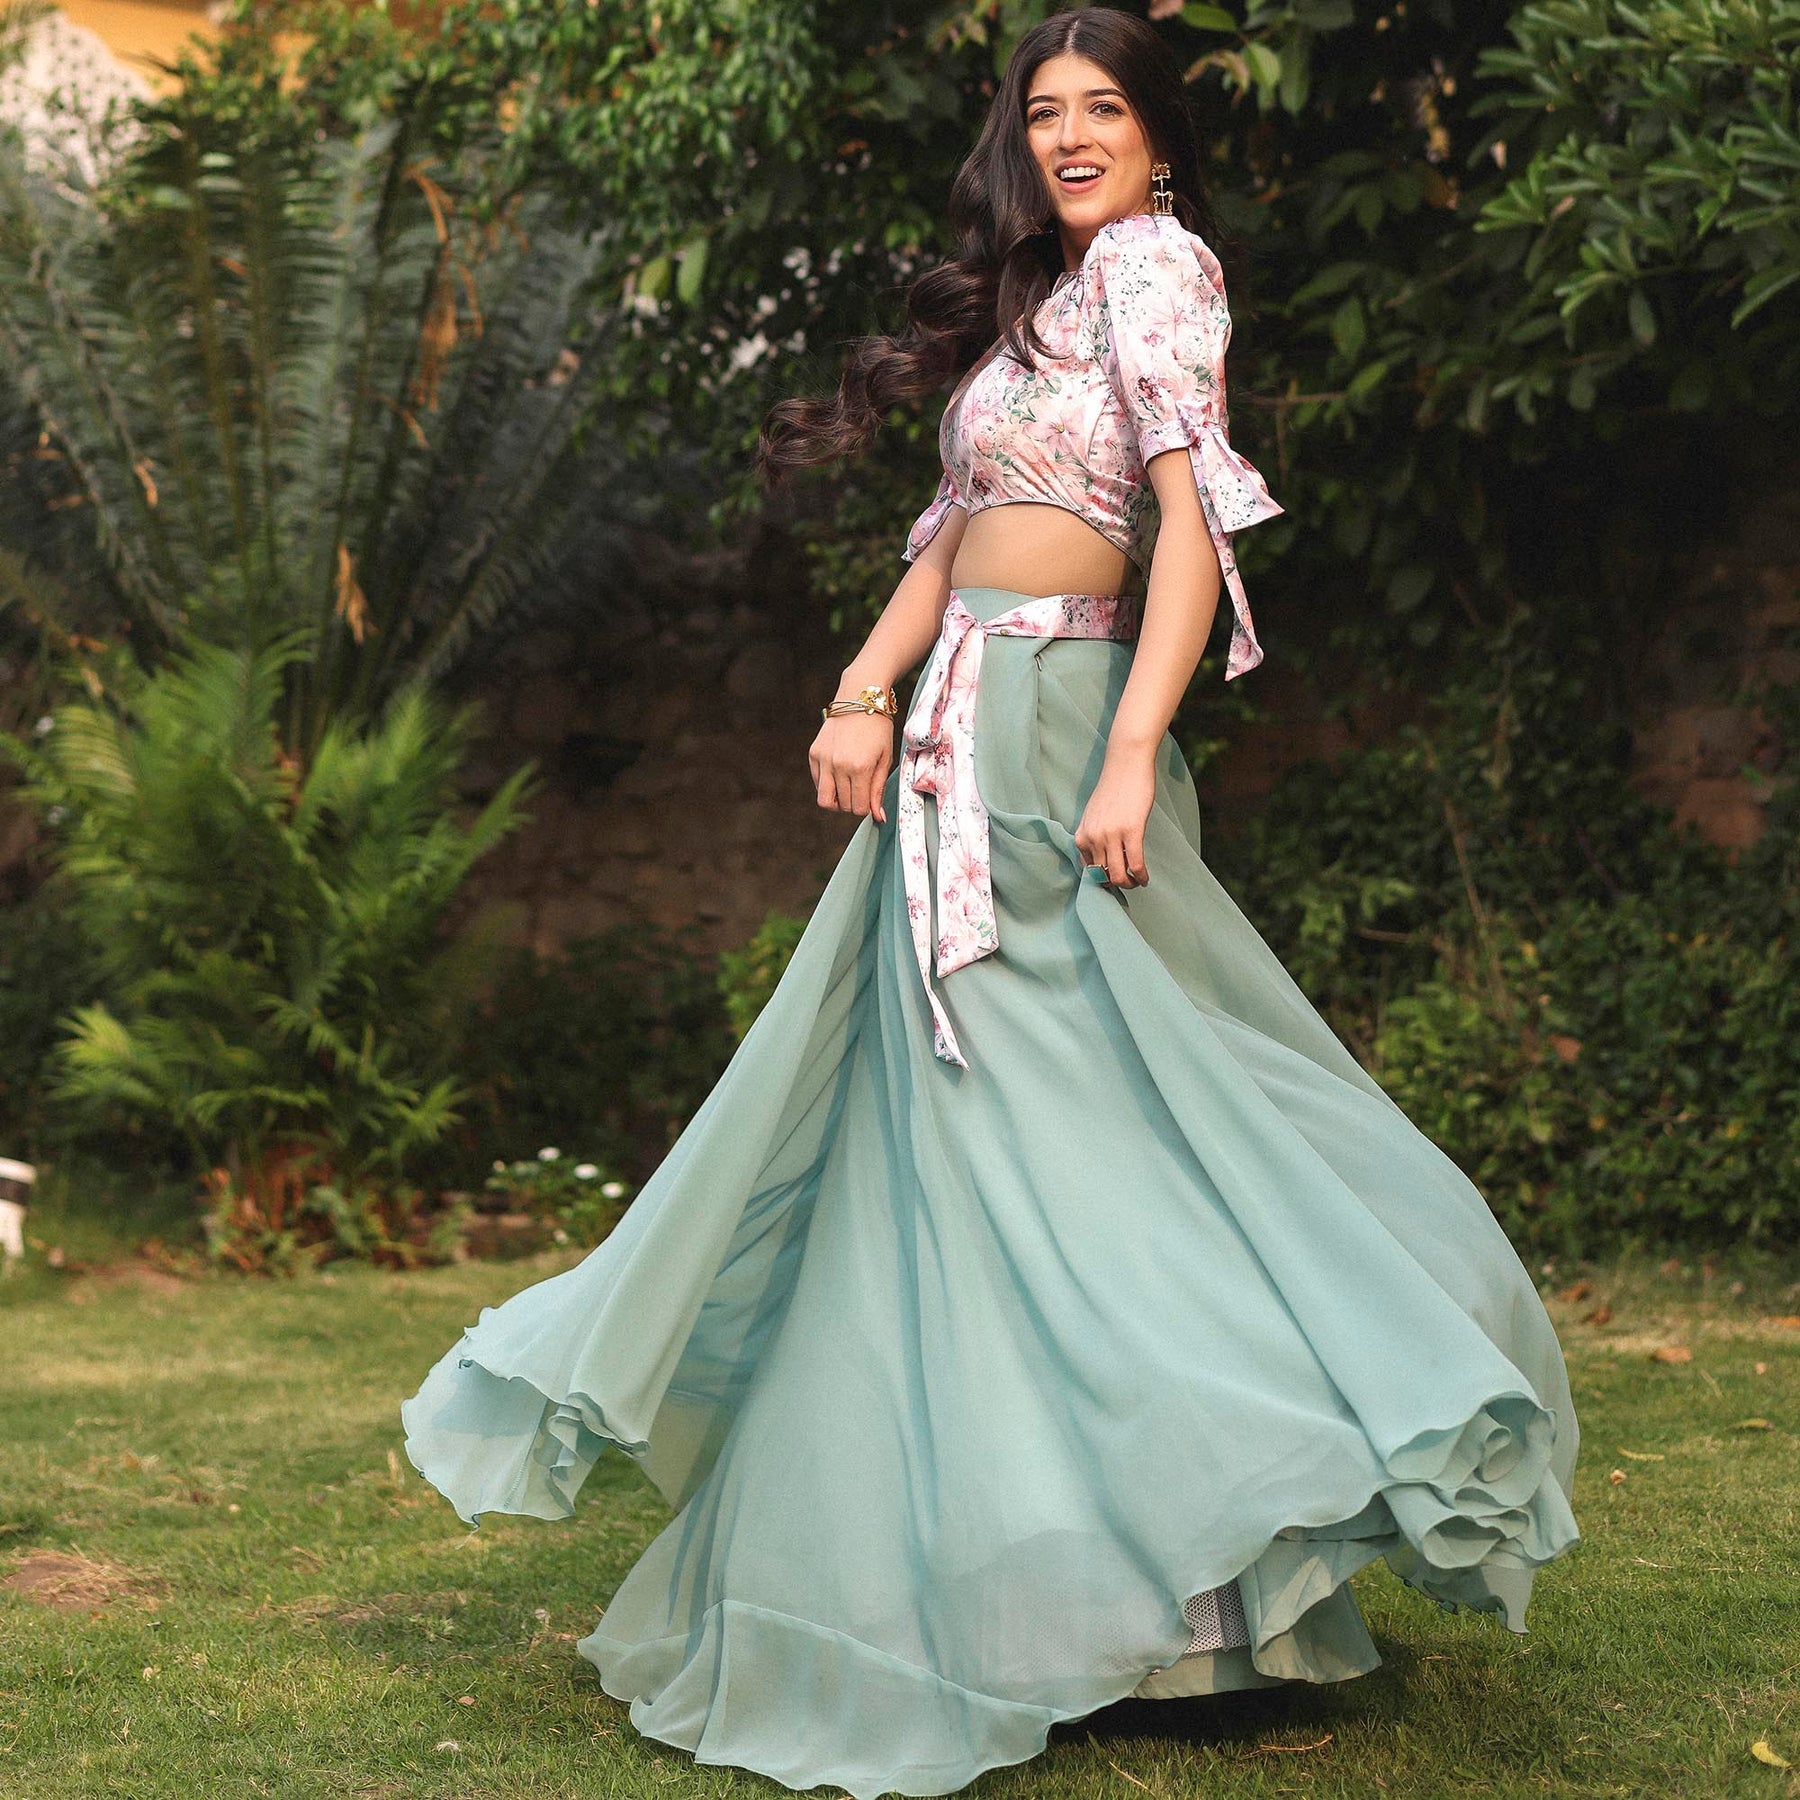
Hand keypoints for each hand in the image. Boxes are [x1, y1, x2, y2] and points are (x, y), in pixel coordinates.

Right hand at [810, 711, 894, 820]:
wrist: (859, 699)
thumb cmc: (878, 729)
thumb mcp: (885, 759)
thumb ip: (879, 789)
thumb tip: (879, 818)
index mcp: (860, 768)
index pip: (859, 808)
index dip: (867, 808)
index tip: (870, 797)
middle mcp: (839, 765)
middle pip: (843, 806)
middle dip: (853, 804)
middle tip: (861, 790)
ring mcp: (823, 760)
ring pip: (825, 800)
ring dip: (837, 800)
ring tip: (848, 787)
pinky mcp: (814, 754)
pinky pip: (817, 783)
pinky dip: (827, 785)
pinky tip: (838, 774)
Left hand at [1074, 756, 1154, 887]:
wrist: (1125, 764)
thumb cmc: (1113, 788)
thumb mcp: (1094, 815)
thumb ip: (1093, 836)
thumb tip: (1100, 861)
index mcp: (1081, 835)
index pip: (1089, 871)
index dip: (1102, 880)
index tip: (1113, 880)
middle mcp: (1093, 838)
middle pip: (1103, 876)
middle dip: (1117, 885)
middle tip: (1128, 884)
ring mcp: (1111, 835)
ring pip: (1118, 875)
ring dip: (1129, 884)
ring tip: (1137, 882)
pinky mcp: (1131, 831)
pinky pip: (1135, 864)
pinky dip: (1141, 876)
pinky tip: (1145, 877)